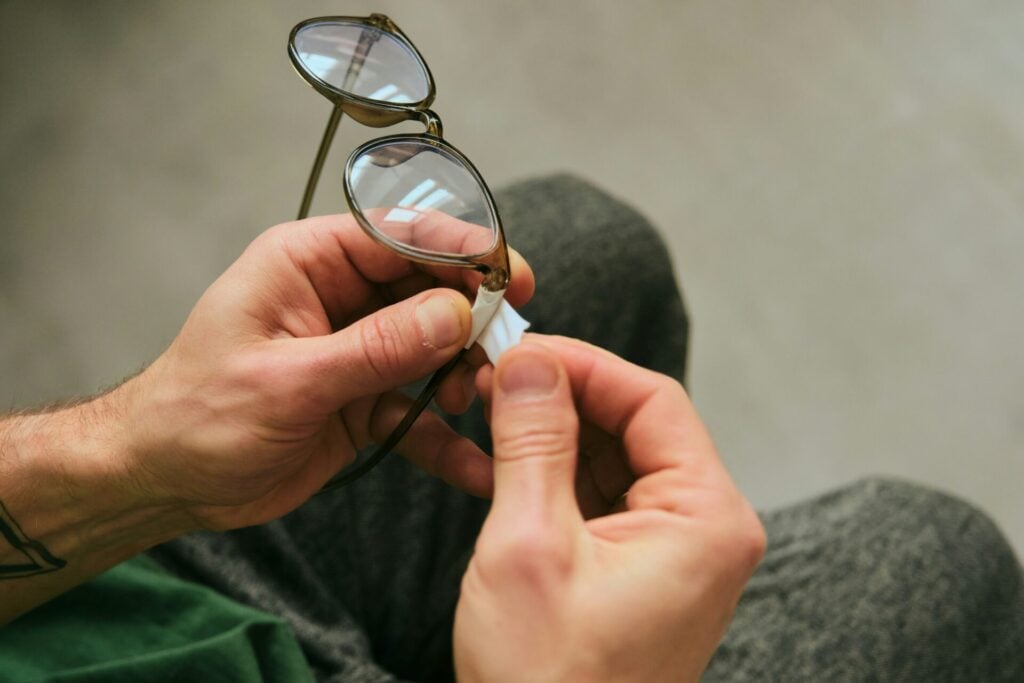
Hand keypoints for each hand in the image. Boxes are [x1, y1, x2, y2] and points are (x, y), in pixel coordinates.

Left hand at [118, 214, 532, 529]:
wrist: (166, 482)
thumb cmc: (197, 416)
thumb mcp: (287, 381)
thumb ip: (375, 348)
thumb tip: (453, 316)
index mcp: (307, 263)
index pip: (397, 234)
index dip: (458, 248)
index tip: (509, 273)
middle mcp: (338, 297)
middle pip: (427, 289)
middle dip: (471, 318)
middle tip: (507, 348)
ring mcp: (356, 350)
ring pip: (433, 347)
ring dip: (464, 373)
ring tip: (475, 400)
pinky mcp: (364, 399)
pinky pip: (418, 410)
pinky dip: (446, 436)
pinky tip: (476, 463)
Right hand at [454, 336, 764, 681]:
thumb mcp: (529, 545)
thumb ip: (533, 441)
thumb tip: (532, 361)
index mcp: (707, 519)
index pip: (653, 401)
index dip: (583, 364)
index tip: (521, 349)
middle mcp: (705, 529)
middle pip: (637, 424)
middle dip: (564, 397)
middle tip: (496, 380)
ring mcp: (675, 551)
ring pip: (616, 456)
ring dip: (554, 434)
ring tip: (493, 417)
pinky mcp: (640, 568)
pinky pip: (604, 496)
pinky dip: (556, 474)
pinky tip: (507, 465)